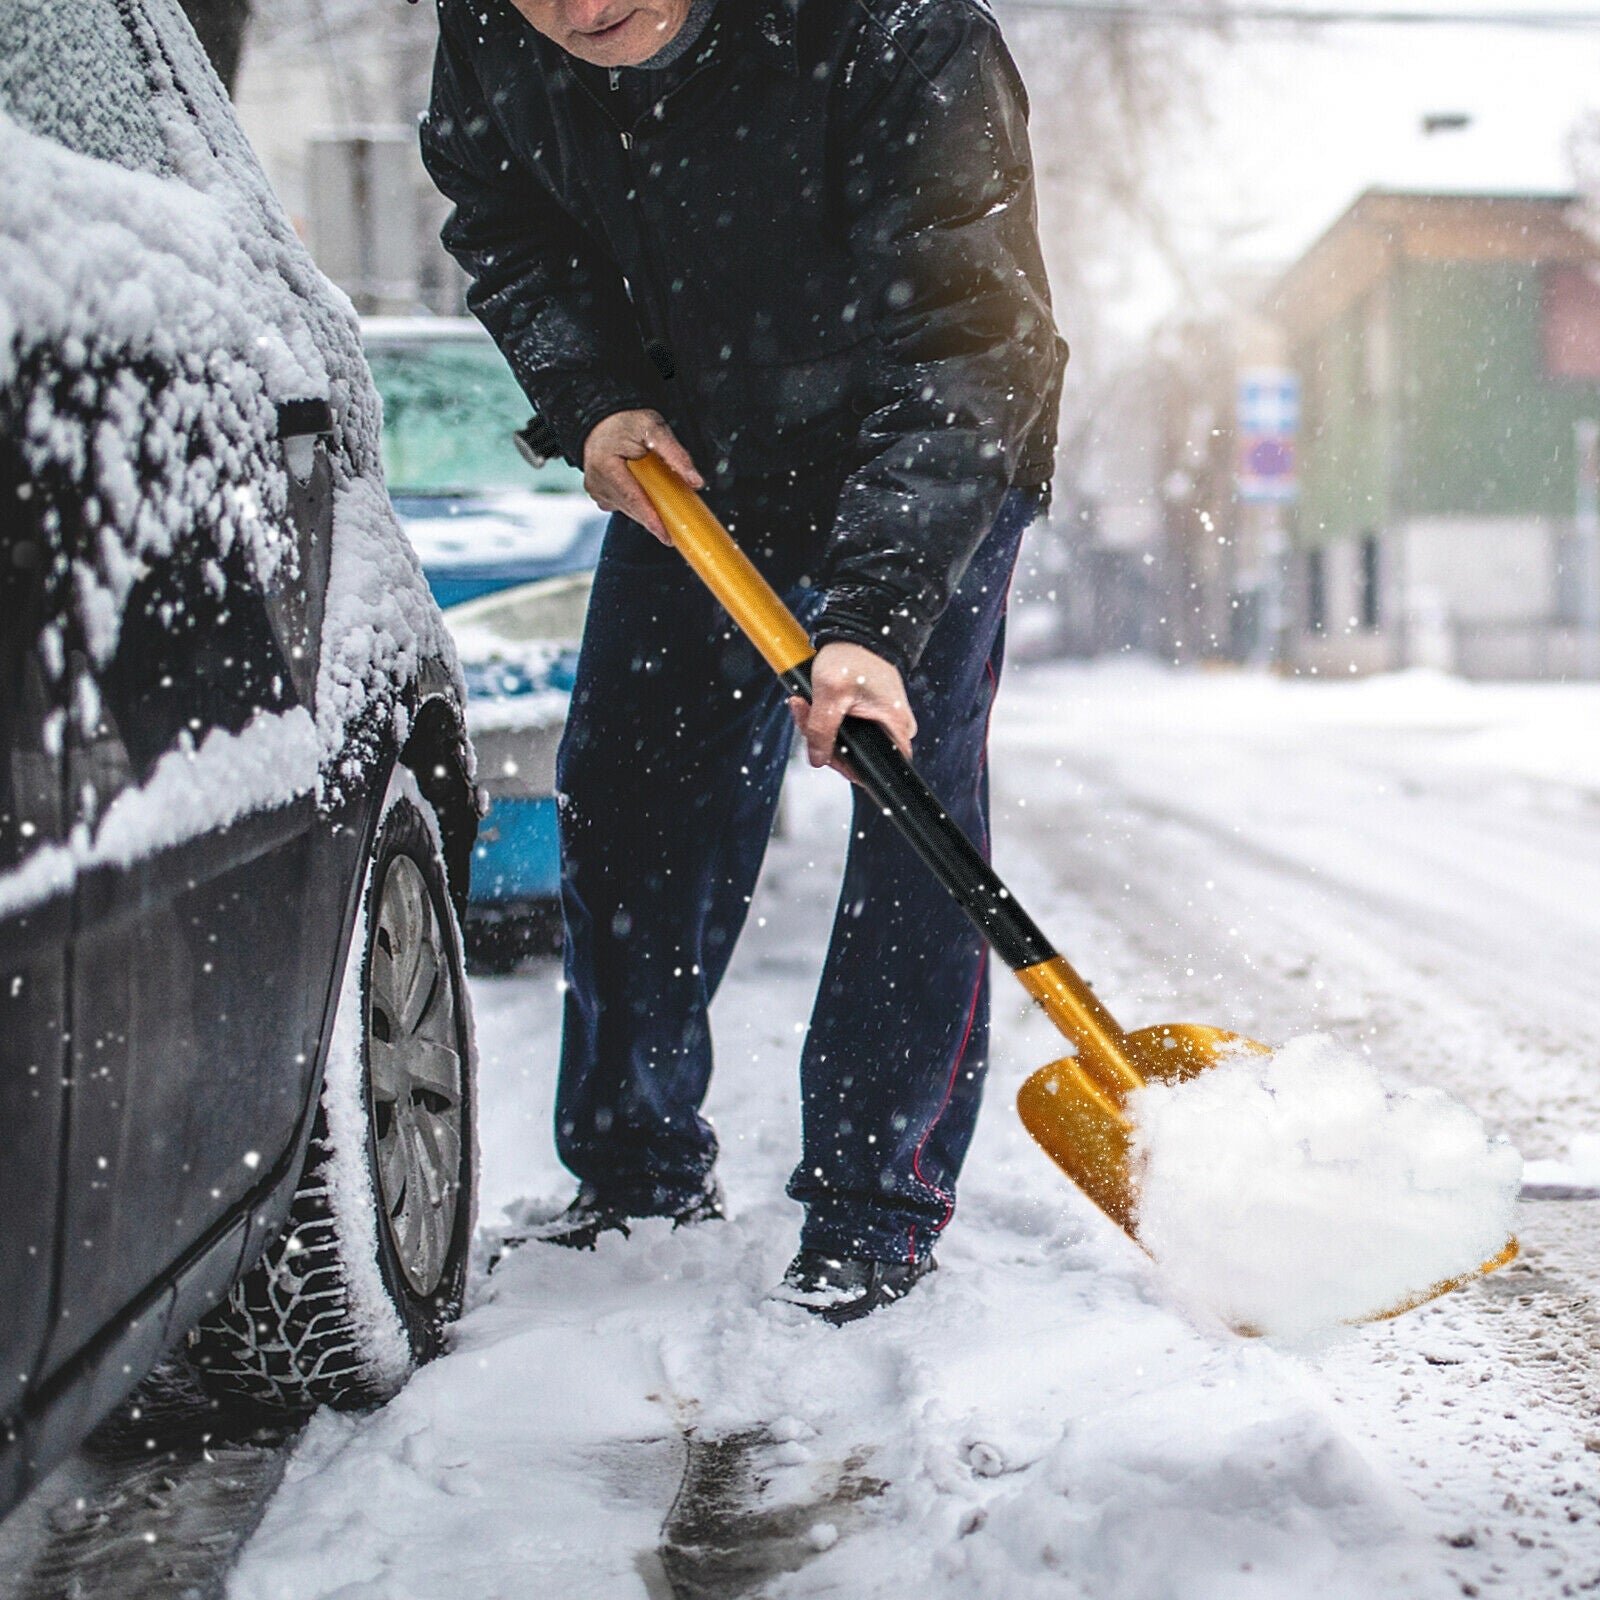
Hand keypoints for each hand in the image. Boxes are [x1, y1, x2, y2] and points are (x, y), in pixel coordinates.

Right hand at [582, 409, 703, 543]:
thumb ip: (675, 454)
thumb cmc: (627, 422)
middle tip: (676, 524)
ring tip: (661, 502)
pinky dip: (637, 504)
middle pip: (631, 509)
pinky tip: (646, 494)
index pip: (633, 499)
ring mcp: (595, 490)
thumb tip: (696, 482)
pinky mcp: (598, 494)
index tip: (667, 537)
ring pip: (627, 510)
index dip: (651, 520)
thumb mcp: (655, 429)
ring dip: (646, 510)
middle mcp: (596, 481)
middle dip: (654, 518)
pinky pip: (622, 506)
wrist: (602, 419)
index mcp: (606, 465)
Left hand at [789, 642, 915, 781]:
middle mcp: (895, 727)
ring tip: (804, 704)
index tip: (823, 750)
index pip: (878, 769)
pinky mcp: (872, 714)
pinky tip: (813, 703)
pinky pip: (847, 728)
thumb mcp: (829, 695)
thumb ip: (821, 731)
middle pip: (857, 756)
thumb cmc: (851, 656)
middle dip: (824, 740)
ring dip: (821, 728)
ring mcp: (883, 720)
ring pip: (847, 742)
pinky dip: (826, 719)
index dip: (847, 766)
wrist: (856, 631)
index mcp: (896, 726)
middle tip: (805, 715)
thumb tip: (817, 760)